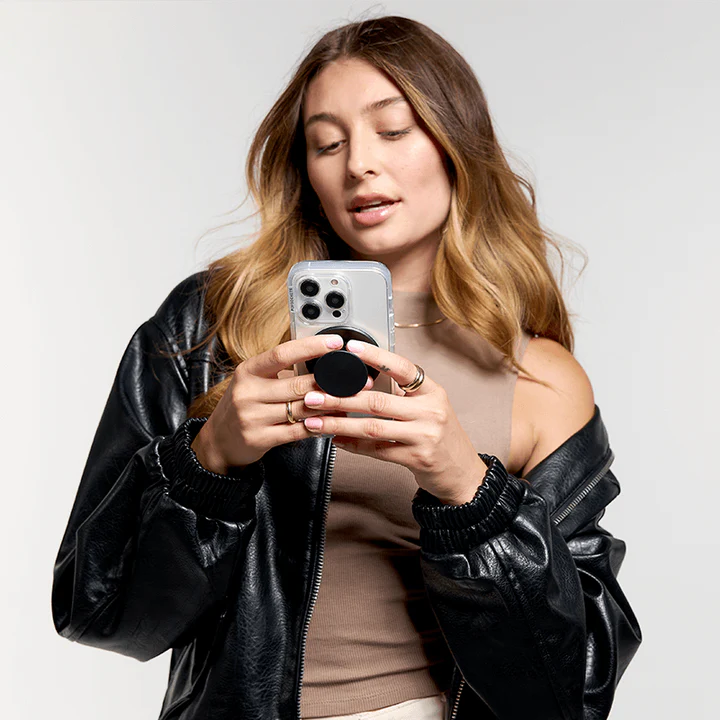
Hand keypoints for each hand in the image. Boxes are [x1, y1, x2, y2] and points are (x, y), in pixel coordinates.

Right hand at [191, 334, 371, 473]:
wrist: (218, 441)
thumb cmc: (243, 406)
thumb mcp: (254, 382)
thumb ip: (281, 372)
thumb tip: (320, 360)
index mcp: (248, 371)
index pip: (282, 353)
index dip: (311, 347)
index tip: (336, 342)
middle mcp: (248, 392)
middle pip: (298, 384)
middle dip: (331, 382)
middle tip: (356, 379)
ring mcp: (252, 417)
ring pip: (302, 409)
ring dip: (330, 406)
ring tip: (350, 401)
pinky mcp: (259, 439)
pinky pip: (298, 431)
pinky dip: (319, 426)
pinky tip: (332, 422)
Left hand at [301, 340, 487, 504]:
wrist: (463, 473)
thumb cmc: (442, 436)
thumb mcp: (431, 407)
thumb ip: (403, 394)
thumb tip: (361, 380)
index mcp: (433, 391)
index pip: (402, 367)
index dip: (375, 356)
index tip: (349, 348)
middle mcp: (431, 411)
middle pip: (377, 401)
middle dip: (340, 398)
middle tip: (314, 395)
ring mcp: (425, 436)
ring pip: (372, 427)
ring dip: (339, 424)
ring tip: (315, 421)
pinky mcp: (417, 459)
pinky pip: (378, 450)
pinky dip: (353, 446)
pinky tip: (336, 441)